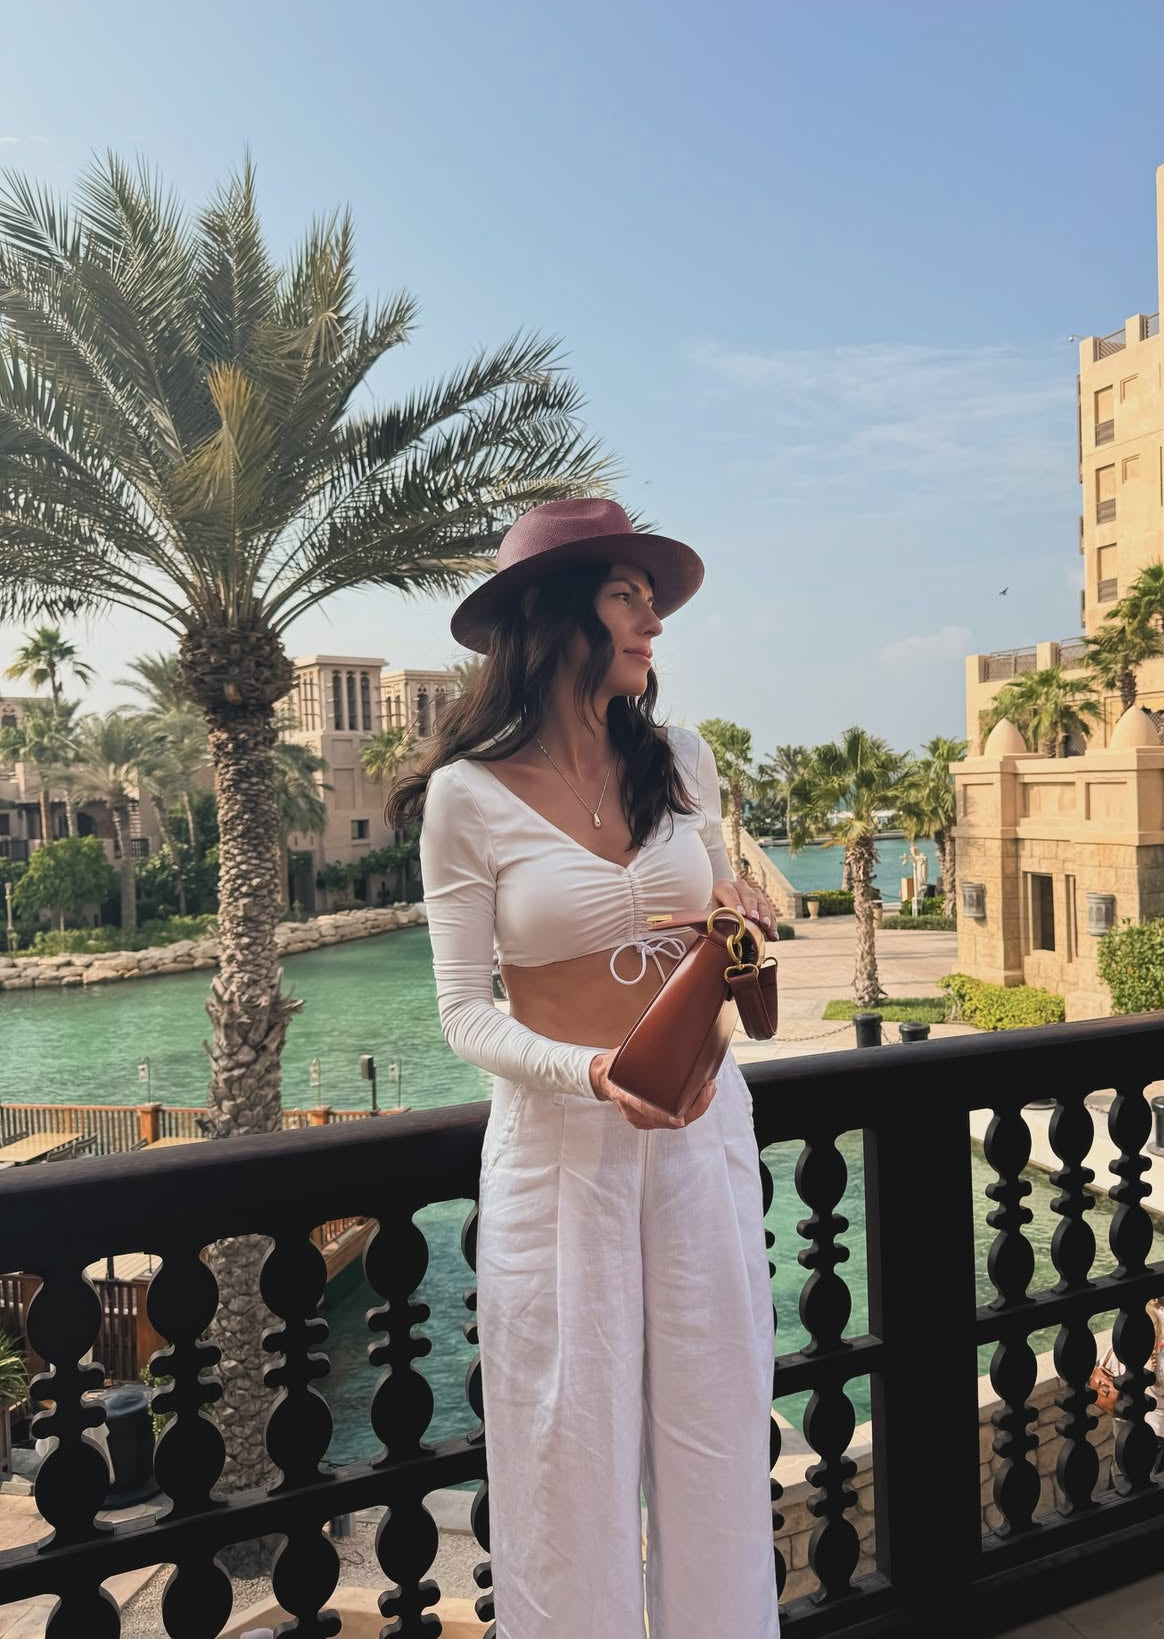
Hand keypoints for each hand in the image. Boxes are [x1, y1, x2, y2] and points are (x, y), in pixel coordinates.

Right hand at [589, 1052, 717, 1128]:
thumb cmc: (616, 1065)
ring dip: (693, 1109)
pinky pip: (669, 1122)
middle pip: (669, 1120)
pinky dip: (685, 1112)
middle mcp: (633, 1112)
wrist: (601, 1078)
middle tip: (708, 1088)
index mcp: (624, 1094)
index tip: (680, 1116)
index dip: (666, 1114)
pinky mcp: (647, 1122)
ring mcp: (640, 1120)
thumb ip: (646, 1053)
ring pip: (673, 1124)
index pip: (646, 1109)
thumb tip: (670, 1034)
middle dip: (694, 1107)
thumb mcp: (627, 1054)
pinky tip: (695, 1099)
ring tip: (707, 1090)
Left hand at [712, 877, 775, 937]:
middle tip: (754, 919)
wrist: (723, 910)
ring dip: (765, 916)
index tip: (740, 914)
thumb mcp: (714, 917)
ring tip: (766, 927)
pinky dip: (772, 924)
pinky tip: (773, 936)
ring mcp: (753, 892)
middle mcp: (740, 886)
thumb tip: (726, 935)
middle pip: (748, 895)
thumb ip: (719, 923)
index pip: (729, 892)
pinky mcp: (763, 901)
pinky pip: (770, 911)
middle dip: (752, 908)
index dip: (735, 902)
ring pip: (762, 902)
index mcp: (723, 887)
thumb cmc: (716, 915)